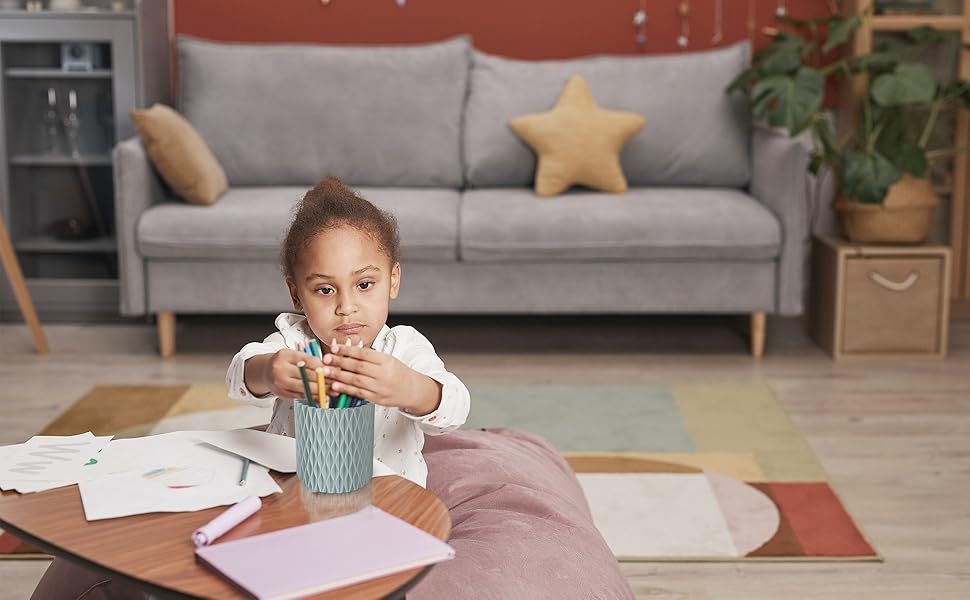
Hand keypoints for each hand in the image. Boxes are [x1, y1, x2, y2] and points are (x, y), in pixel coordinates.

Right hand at [258, 348, 327, 400]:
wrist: (266, 372)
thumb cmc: (285, 362)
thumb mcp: (295, 355)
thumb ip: (310, 359)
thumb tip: (330, 367)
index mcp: (285, 355)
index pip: (308, 361)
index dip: (322, 366)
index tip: (332, 370)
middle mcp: (280, 369)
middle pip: (306, 376)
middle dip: (323, 380)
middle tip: (336, 382)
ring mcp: (280, 383)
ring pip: (304, 388)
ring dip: (320, 391)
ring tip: (332, 391)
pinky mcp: (282, 394)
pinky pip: (300, 396)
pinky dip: (312, 397)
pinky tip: (322, 396)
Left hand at [322, 340, 440, 413]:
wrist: (412, 390)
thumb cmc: (397, 373)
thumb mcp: (388, 359)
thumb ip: (369, 356)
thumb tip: (348, 349)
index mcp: (386, 361)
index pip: (364, 354)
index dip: (348, 350)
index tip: (334, 348)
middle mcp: (384, 374)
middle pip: (358, 366)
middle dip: (340, 362)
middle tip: (326, 359)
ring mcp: (380, 387)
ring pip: (357, 380)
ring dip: (339, 376)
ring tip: (326, 372)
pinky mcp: (377, 399)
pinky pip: (359, 393)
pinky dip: (346, 389)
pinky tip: (335, 386)